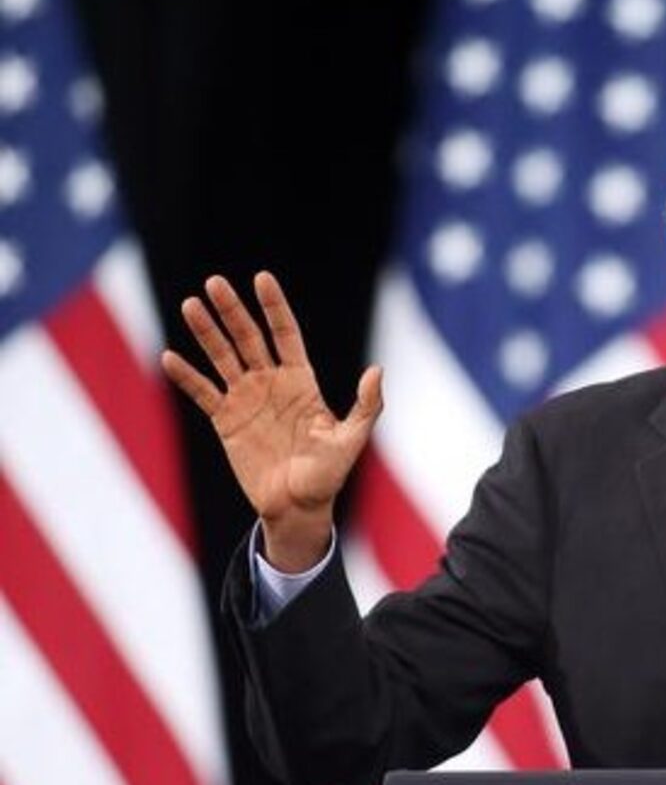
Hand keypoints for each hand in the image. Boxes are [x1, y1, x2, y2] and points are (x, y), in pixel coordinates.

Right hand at [160, 272, 381, 569]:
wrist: (298, 506)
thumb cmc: (328, 473)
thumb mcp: (351, 439)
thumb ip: (366, 406)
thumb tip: (376, 371)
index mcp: (301, 380)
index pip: (285, 334)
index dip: (274, 307)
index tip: (262, 278)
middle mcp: (271, 382)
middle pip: (247, 337)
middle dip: (232, 310)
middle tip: (215, 282)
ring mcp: (245, 399)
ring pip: (222, 357)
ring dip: (205, 332)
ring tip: (190, 305)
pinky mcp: (225, 421)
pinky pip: (203, 393)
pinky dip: (187, 376)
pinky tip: (170, 357)